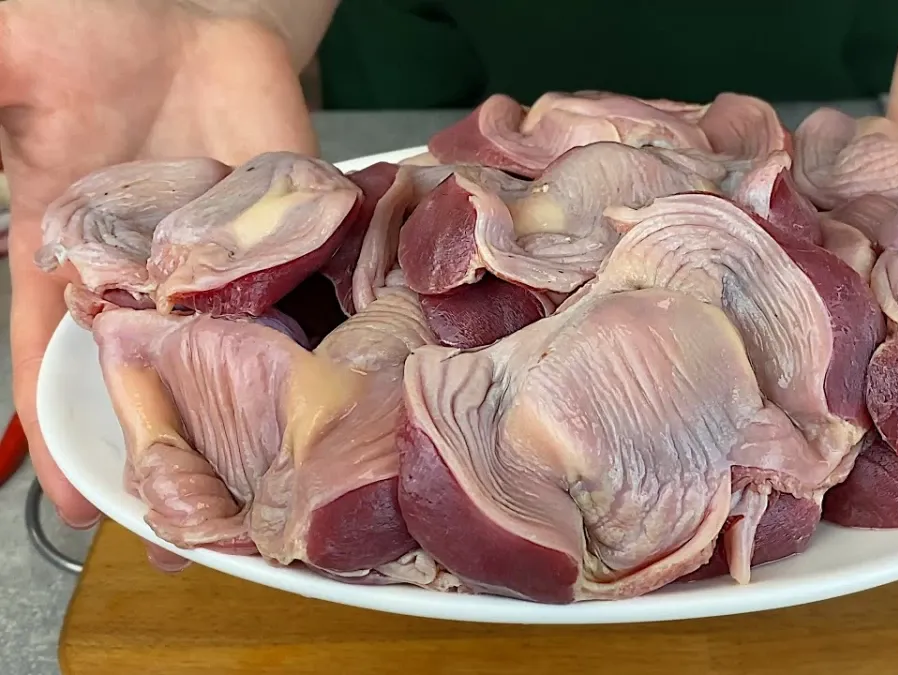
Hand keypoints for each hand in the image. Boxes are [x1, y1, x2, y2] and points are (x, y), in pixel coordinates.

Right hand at [0, 0, 317, 569]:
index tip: (74, 501)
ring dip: (265, 404)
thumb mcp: (7, 65)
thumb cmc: (82, 35)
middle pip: (162, 370)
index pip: (57, 351)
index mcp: (78, 249)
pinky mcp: (299, 220)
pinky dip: (343, 316)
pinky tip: (361, 375)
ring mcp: (236, 251)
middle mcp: (161, 270)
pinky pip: (322, 273)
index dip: (59, 427)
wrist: (181, 12)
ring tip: (285, 481)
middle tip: (196, 529)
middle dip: (176, 442)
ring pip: (250, 341)